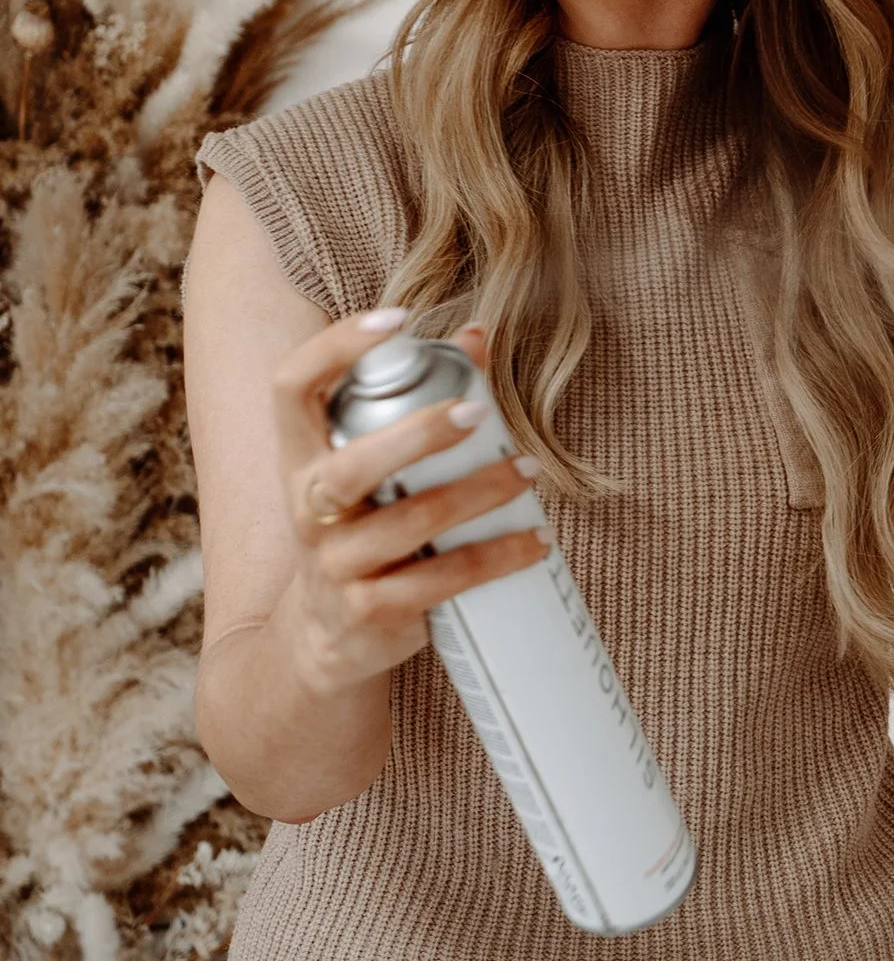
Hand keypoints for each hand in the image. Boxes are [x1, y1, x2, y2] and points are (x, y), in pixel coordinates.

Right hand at [272, 314, 549, 697]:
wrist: (325, 641)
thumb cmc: (359, 532)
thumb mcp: (368, 471)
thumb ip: (418, 401)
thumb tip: (477, 337)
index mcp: (301, 458)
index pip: (291, 387)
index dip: (335, 347)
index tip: (396, 319)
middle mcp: (309, 510)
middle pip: (351, 466)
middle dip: (418, 434)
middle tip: (476, 412)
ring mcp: (338, 565)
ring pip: (411, 524)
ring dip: (478, 494)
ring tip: (526, 472)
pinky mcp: (373, 611)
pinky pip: (443, 581)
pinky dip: (496, 558)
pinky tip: (535, 541)